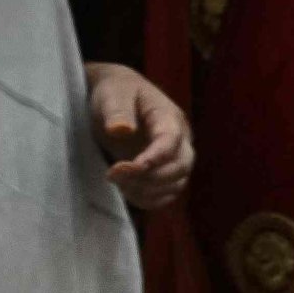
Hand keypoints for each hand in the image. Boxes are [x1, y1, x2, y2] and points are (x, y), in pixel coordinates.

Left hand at [81, 64, 193, 209]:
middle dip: (150, 177)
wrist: (118, 95)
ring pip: (177, 183)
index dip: (154, 158)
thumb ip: (117, 112)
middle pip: (181, 166)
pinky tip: (128, 192)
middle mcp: (179, 139)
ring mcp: (173, 156)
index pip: (171, 141)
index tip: (125, 168)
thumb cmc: (115, 92)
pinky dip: (151, 199)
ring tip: (119, 184)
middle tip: (115, 175)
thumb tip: (121, 131)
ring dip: (149, 190)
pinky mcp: (163, 170)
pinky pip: (169, 193)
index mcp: (168, 117)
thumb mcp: (111, 95)